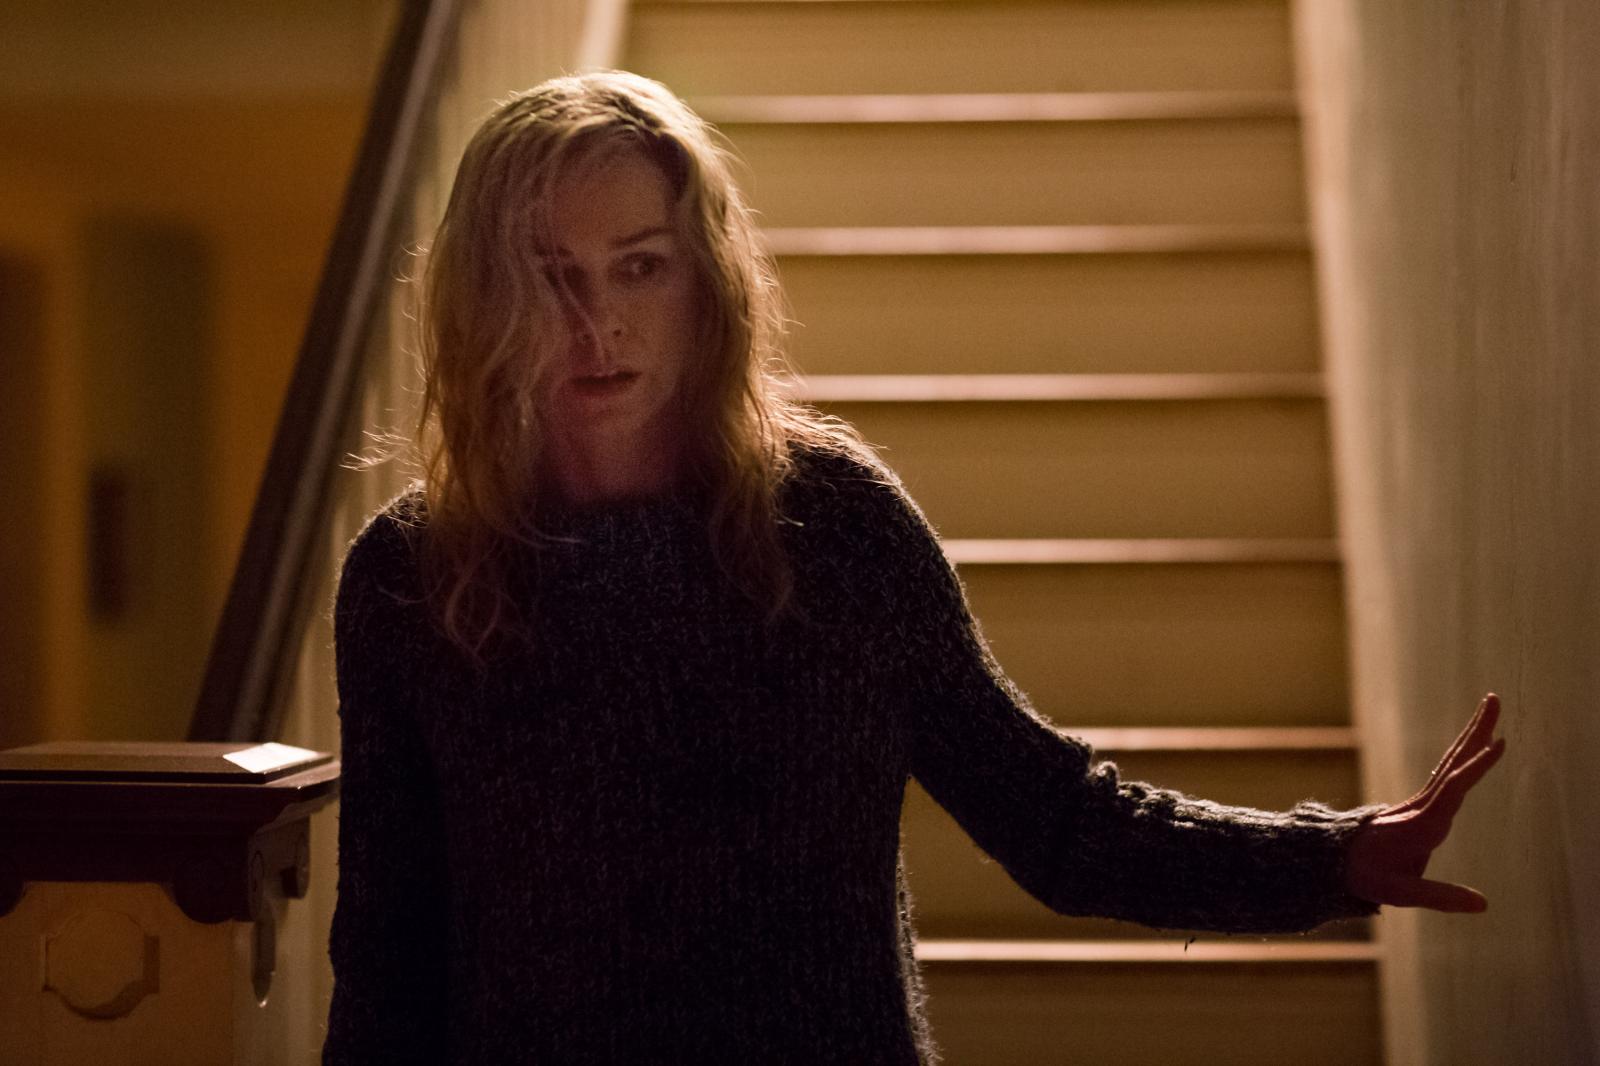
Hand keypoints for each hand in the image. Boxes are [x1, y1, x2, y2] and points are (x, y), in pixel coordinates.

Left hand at [1344, 693, 1506, 911]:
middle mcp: (1423, 807)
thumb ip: (1440, 897)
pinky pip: (1447, 773)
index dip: (1475, 768)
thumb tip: (1483, 904)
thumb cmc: (1366, 876)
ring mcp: (1421, 803)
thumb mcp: (1400, 892)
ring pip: (1450, 763)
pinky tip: (1475, 745)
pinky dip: (1464, 755)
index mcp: (1422, 825)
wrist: (1333, 860)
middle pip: (1453, 763)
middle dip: (1475, 731)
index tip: (1498, 744)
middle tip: (1493, 699)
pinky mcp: (1421, 805)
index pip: (1452, 789)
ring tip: (1489, 709)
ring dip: (1472, 736)